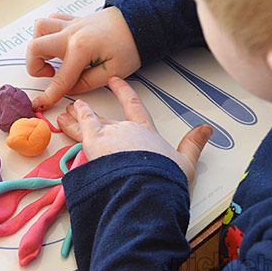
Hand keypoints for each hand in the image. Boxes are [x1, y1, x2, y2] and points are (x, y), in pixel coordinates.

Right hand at [26, 7, 140, 109]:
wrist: (140, 22)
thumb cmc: (130, 46)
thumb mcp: (113, 72)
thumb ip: (86, 83)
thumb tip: (69, 89)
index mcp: (81, 48)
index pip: (59, 78)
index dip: (49, 95)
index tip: (40, 105)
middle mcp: (70, 33)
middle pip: (35, 47)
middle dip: (35, 67)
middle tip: (51, 75)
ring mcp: (71, 24)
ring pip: (39, 28)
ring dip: (40, 45)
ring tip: (53, 58)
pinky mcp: (74, 20)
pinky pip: (51, 20)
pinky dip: (48, 32)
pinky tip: (59, 44)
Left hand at [58, 76, 211, 183]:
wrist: (146, 189)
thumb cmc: (164, 179)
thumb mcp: (185, 163)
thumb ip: (193, 144)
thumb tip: (207, 130)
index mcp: (145, 132)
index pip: (134, 107)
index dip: (124, 92)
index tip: (116, 81)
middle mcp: (125, 129)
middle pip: (107, 117)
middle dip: (92, 112)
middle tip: (78, 105)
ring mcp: (108, 136)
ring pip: (89, 122)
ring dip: (76, 118)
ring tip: (65, 113)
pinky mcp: (93, 144)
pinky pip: (81, 129)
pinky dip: (73, 123)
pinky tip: (65, 118)